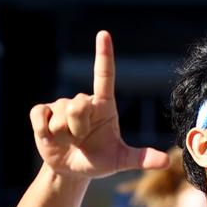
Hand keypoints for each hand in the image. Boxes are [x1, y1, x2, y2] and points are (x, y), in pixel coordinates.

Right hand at [29, 31, 168, 177]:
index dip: (103, 55)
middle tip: (81, 140)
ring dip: (64, 136)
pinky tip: (49, 136)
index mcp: (104, 106)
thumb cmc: (100, 161)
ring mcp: (61, 105)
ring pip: (60, 118)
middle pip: (78, 106)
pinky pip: (40, 116)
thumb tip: (166, 162)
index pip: (104, 76)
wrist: (72, 171)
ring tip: (69, 141)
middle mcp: (83, 101)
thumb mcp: (121, 161)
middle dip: (78, 128)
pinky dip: (44, 131)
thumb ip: (142, 158)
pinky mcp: (42, 112)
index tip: (104, 34)